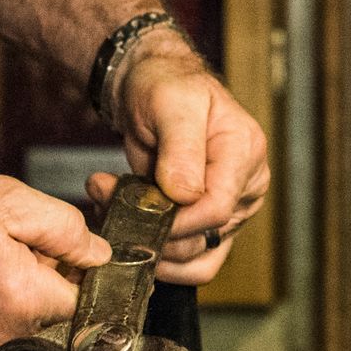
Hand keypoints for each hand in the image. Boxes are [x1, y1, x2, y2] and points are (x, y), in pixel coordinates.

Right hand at [0, 168, 111, 350]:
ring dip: (20, 288)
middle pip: (57, 311)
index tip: (66, 247)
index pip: (87, 299)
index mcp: (23, 300)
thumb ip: (66, 229)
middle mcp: (2, 337)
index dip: (83, 268)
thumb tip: (100, 254)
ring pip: (26, 319)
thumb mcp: (9, 200)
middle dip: (49, 276)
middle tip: (15, 241)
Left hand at [88, 30, 269, 286]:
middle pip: (203, 237)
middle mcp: (246, 185)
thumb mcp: (170, 102)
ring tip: (111, 209)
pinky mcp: (211, 224)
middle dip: (149, 228)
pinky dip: (156, 256)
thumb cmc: (165, 87)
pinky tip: (128, 227)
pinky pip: (190, 262)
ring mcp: (232, 209)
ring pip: (195, 258)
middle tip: (104, 198)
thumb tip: (186, 195)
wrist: (154, 90)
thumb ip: (181, 148)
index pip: (216, 208)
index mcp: (245, 152)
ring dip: (147, 245)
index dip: (173, 219)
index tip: (133, 205)